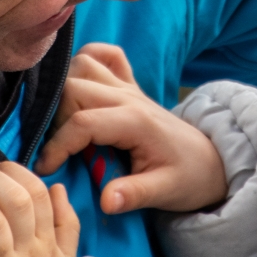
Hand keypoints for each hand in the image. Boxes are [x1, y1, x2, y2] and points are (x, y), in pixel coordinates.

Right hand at [33, 42, 227, 213]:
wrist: (211, 161)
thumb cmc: (187, 178)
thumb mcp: (164, 193)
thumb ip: (133, 195)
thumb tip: (105, 201)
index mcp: (135, 121)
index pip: (83, 122)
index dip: (57, 145)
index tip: (45, 168)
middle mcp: (129, 97)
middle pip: (74, 87)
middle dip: (53, 116)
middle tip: (56, 146)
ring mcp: (129, 88)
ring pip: (83, 65)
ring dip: (64, 87)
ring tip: (62, 122)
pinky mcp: (129, 85)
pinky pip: (105, 55)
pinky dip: (87, 60)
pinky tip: (80, 86)